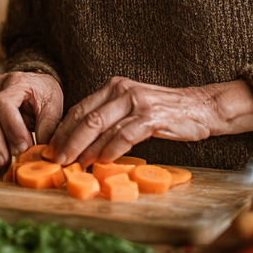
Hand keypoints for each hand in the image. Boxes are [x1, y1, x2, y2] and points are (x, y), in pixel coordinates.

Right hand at [0, 71, 63, 168]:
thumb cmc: (44, 96)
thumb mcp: (53, 107)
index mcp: (14, 82)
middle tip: (11, 160)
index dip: (11, 128)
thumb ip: (48, 128)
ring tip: (2, 164)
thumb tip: (43, 153)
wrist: (34, 88)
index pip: (3, 104)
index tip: (24, 147)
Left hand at [46, 78, 252, 166]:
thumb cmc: (165, 114)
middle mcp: (121, 90)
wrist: (202, 108)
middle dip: (67, 142)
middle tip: (56, 161)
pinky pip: (123, 135)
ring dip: (84, 149)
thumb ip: (109, 119)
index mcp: (113, 87)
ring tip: (75, 165)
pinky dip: (110, 150)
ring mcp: (136, 102)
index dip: (62, 131)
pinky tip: (102, 162)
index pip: (79, 110)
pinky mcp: (151, 116)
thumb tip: (82, 144)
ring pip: (99, 127)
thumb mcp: (132, 109)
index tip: (50, 150)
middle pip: (84, 118)